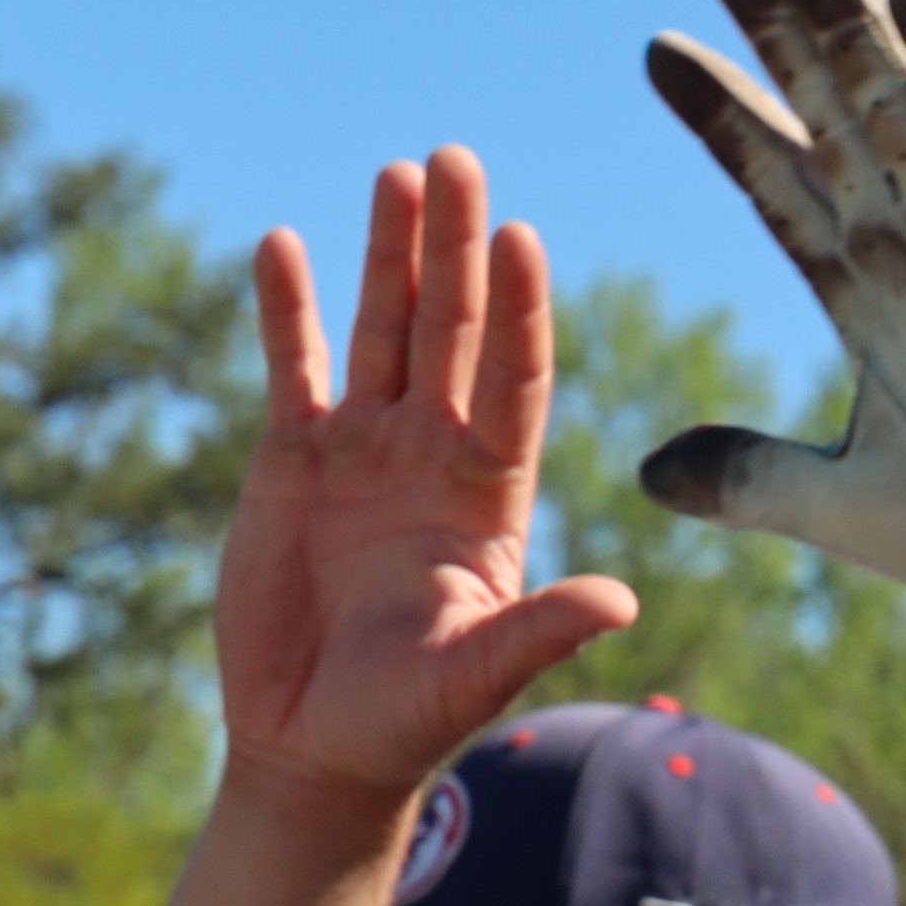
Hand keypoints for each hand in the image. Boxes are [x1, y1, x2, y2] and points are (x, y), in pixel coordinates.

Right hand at [215, 149, 637, 821]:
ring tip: (398, 174)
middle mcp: (435, 454)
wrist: (315, 745)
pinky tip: (284, 245)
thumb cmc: (407, 718)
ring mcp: (365, 450)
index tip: (520, 237)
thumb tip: (621, 601)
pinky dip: (288, 310)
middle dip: (455, 248)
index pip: (515, 381)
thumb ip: (541, 629)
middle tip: (457, 160)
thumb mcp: (479, 675)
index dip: (519, 310)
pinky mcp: (293, 462)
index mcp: (490, 492)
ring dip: (388, 254)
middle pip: (452, 331)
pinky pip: (293, 369)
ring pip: (380, 331)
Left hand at [640, 0, 905, 697]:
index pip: (777, 180)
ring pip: (899, 101)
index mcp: (867, 297)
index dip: (722, 114)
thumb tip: (646, 475)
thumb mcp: (839, 503)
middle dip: (779, 32)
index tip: (658, 50)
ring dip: (852, 22)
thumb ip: (747, 478)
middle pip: (829, 112)